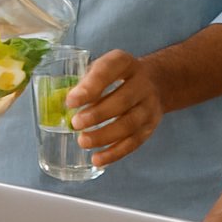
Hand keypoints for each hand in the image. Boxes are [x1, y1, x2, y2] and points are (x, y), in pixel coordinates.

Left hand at [65, 50, 164, 166]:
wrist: (155, 82)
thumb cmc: (117, 76)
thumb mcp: (103, 68)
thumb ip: (85, 81)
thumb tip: (66, 103)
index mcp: (125, 63)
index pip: (110, 70)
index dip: (91, 86)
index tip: (71, 101)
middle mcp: (142, 83)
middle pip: (123, 100)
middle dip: (97, 114)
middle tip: (75, 123)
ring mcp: (149, 106)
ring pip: (129, 124)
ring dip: (104, 135)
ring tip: (83, 141)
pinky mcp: (150, 127)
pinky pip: (133, 143)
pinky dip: (114, 153)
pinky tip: (97, 159)